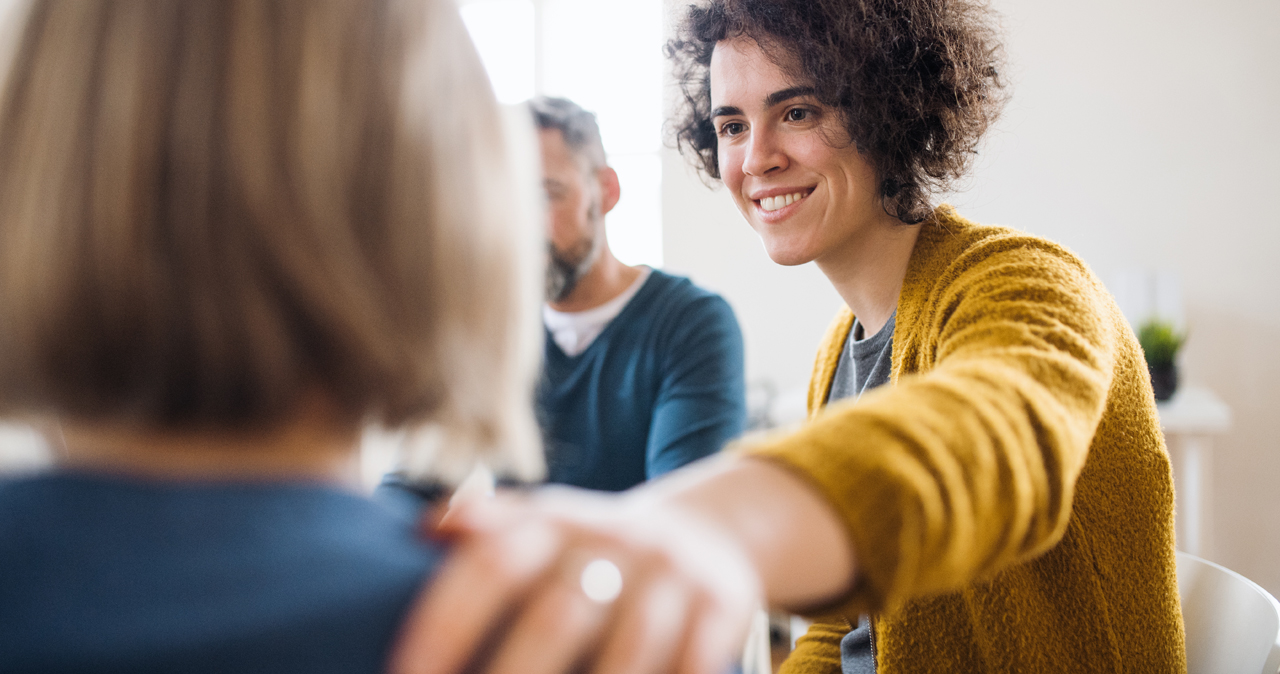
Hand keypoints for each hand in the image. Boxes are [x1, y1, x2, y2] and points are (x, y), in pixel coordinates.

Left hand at [388, 485, 761, 673]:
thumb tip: (421, 531)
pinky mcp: (723, 605)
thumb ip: (488, 528)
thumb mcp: (545, 525)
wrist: (706, 533)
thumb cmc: (594, 550)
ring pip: (627, 655)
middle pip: (555, 616)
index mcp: (554, 520)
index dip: (443, 626)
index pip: (489, 566)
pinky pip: (692, 667)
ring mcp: (671, 573)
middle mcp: (614, 538)